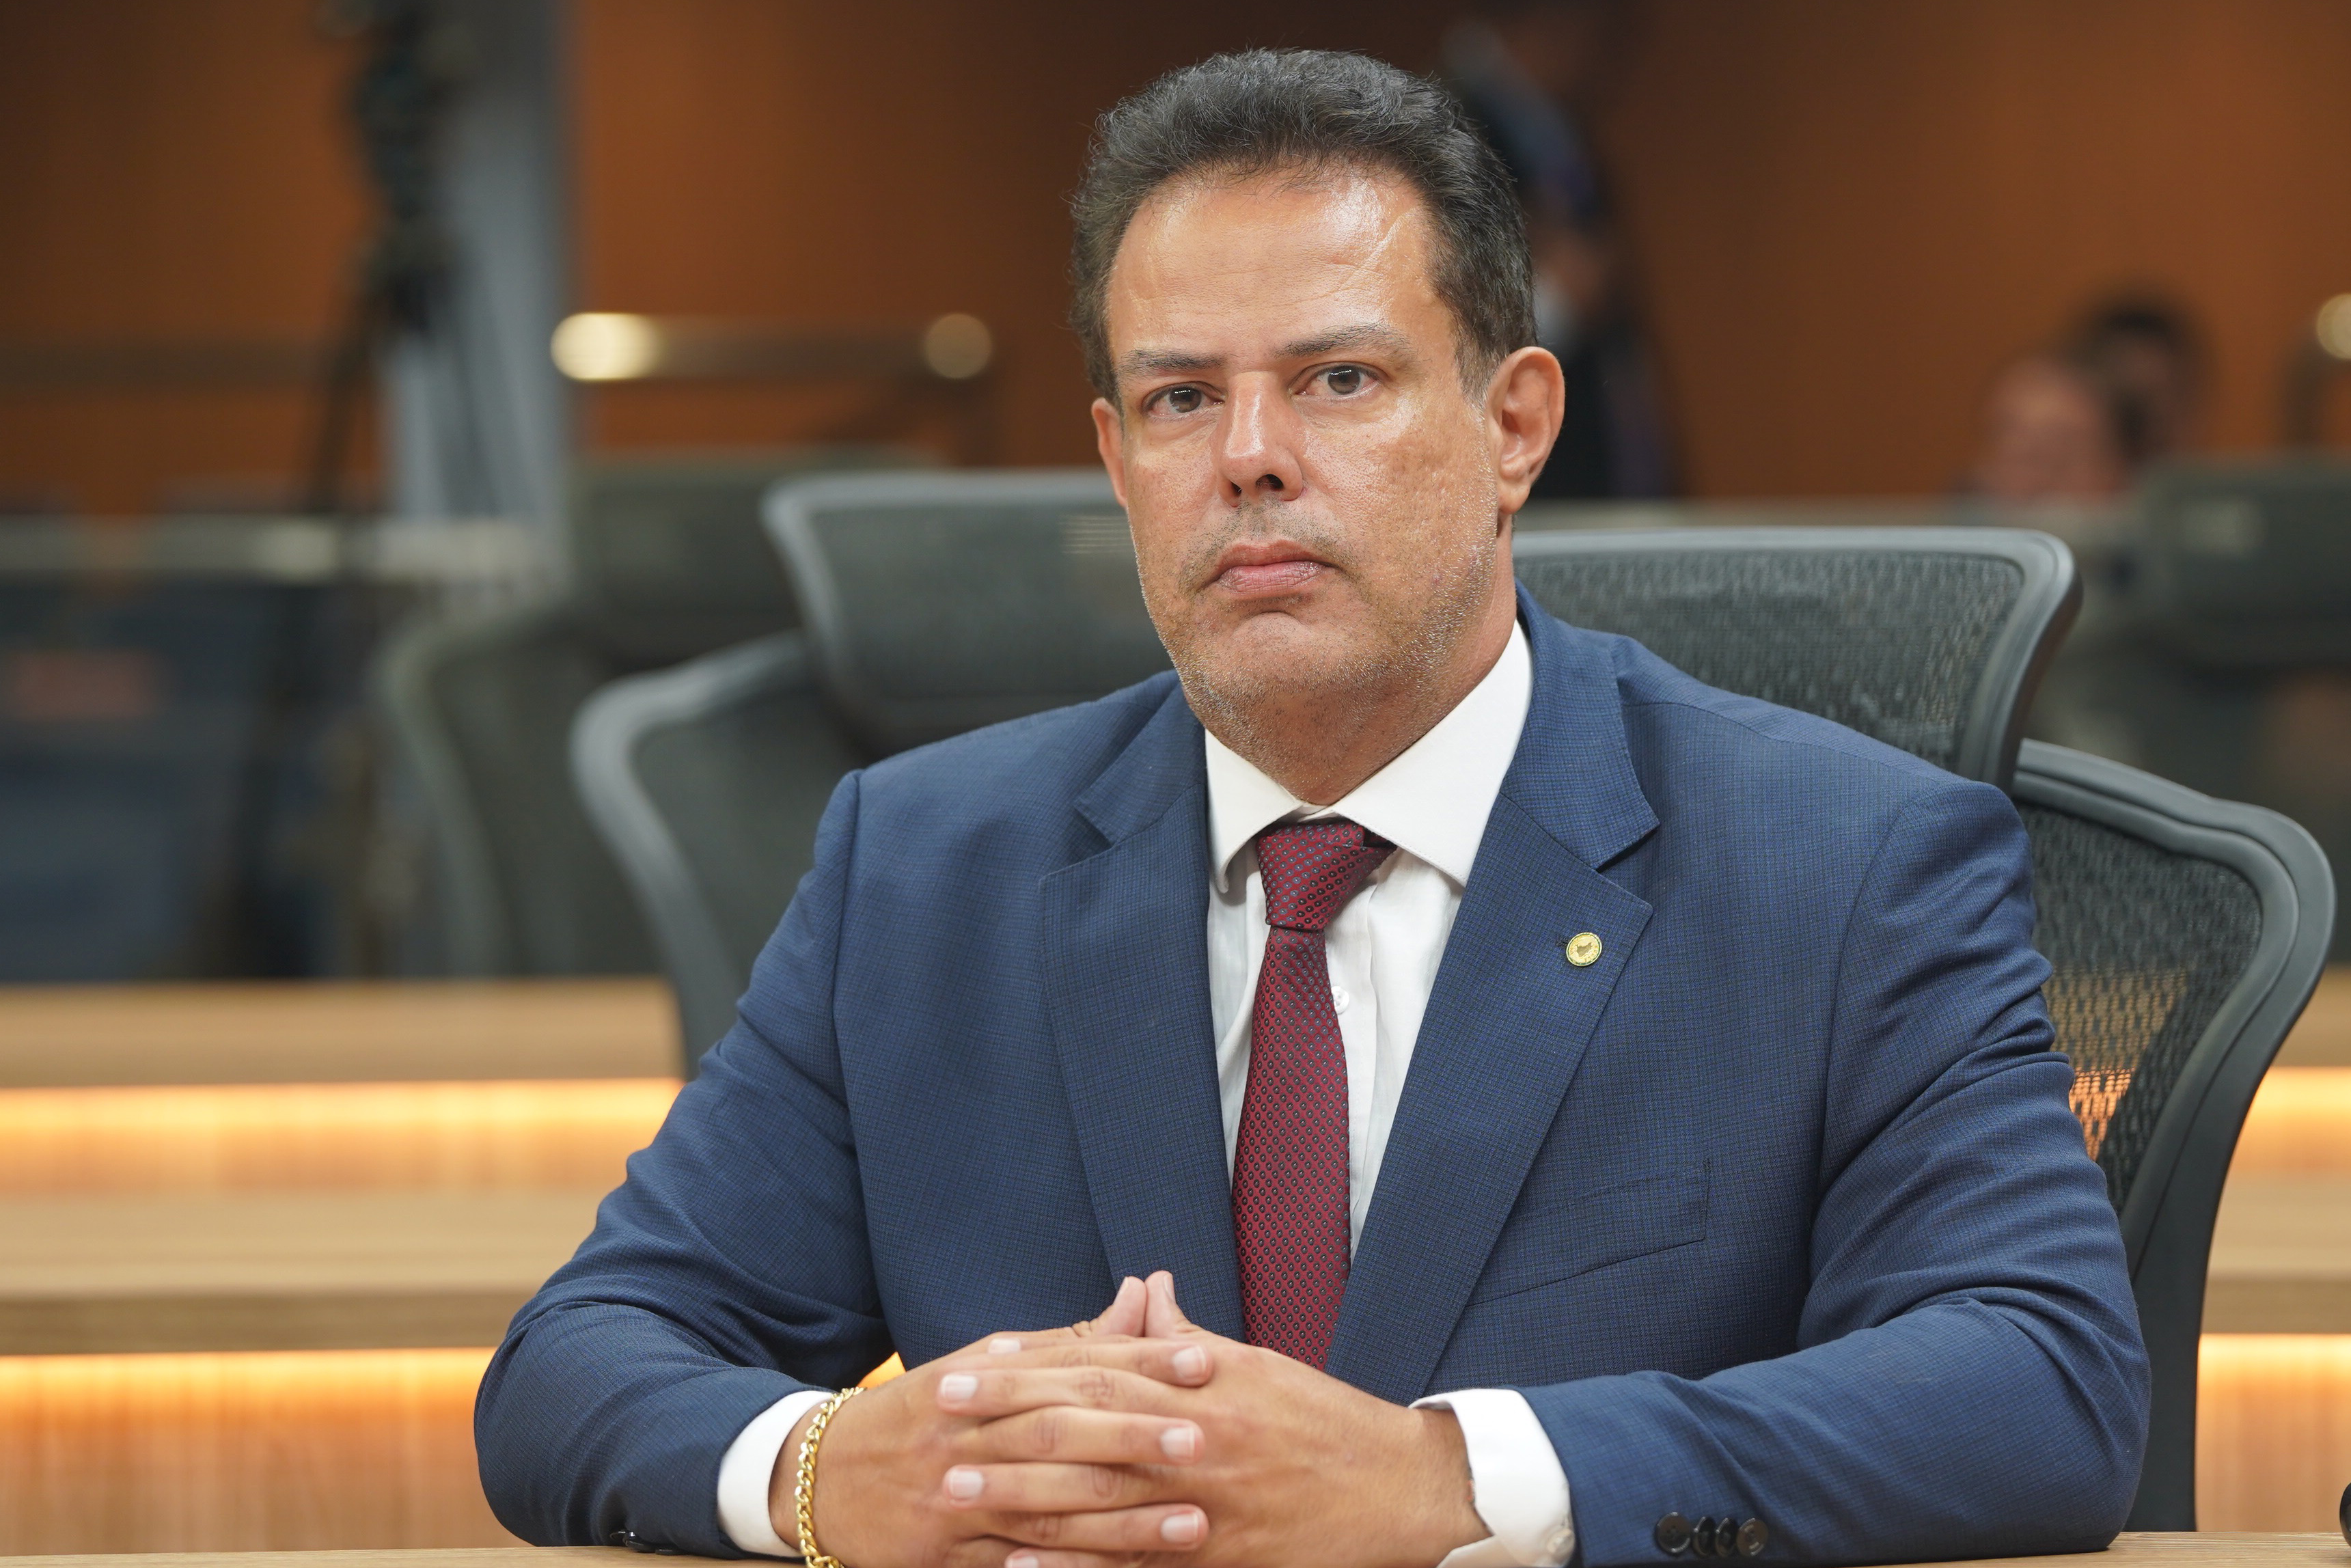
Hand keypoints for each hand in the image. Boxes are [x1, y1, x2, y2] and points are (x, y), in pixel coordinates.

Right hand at [769, 1276, 1215, 1567]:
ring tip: (1193, 1521)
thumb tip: (1144, 1295)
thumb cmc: (920, 1413)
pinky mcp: (948, 1557)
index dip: (1140, 1364)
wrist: (820, 1478)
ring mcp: (957, 1501)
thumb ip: (1068, 1342)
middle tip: (1205, 1437)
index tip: (1204, 1362)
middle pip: (1061, 1433)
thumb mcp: (983, 1363)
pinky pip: (1017, 1567)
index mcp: (982, 1379)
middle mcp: (969, 1436)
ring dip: (1125, 1520)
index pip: (1073, 1366)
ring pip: (1049, 1509)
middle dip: (1135, 1436)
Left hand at [954, 1272, 1486, 1567]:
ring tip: (954, 1491)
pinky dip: (1073, 1563)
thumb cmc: (1325, 1421)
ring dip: (1018, 1494)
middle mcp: (1198, 1434)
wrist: (1402, 1488)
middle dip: (1004, 1424)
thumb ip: (1188, 1337)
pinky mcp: (1216, 1555)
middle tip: (939, 1422)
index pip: (1099, 1368)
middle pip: (1084, 1427)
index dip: (1028, 1369)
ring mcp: (1205, 1500)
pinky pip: (1131, 1562)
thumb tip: (1144, 1290)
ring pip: (1096, 1496)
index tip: (967, 1367)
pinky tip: (1019, 1562)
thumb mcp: (1257, 1366)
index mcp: (1204, 1381)